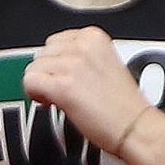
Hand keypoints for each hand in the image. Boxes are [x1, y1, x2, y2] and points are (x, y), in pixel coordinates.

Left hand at [22, 27, 147, 154]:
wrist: (135, 127)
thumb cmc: (124, 105)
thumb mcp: (106, 63)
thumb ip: (81, 57)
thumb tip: (57, 61)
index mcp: (94, 37)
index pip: (55, 41)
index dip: (56, 62)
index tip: (65, 76)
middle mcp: (82, 46)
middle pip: (41, 54)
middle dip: (48, 73)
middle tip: (63, 89)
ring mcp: (72, 65)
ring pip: (32, 68)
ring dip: (42, 85)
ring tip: (60, 98)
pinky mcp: (62, 86)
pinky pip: (30, 82)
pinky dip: (34, 94)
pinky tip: (51, 102)